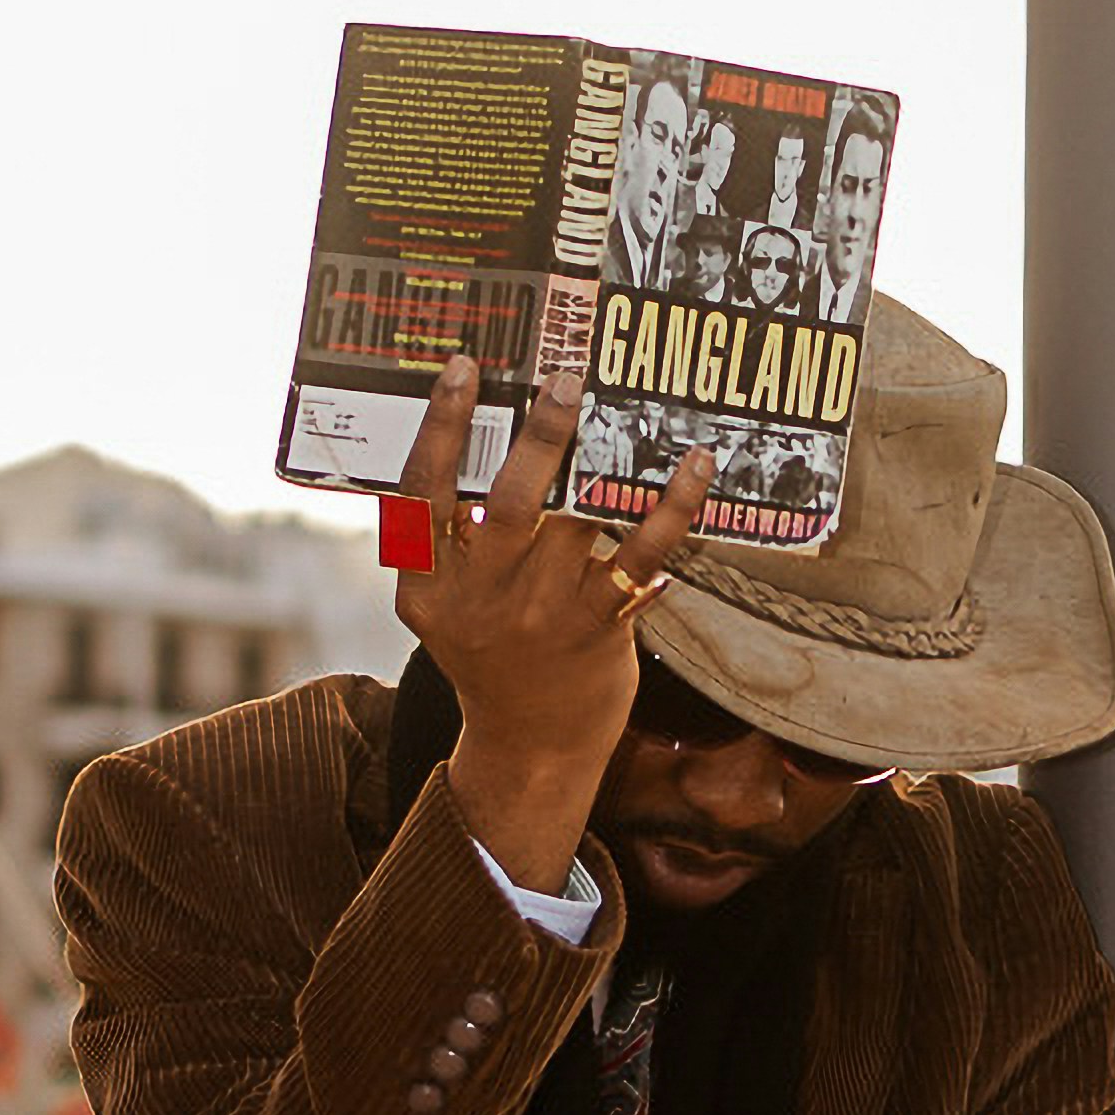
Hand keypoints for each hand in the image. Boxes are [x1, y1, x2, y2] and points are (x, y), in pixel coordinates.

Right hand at [390, 357, 714, 892]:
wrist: (532, 747)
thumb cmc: (491, 657)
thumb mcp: (443, 608)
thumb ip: (446, 544)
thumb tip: (477, 442)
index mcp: (428, 588)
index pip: (421, 496)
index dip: (439, 427)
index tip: (462, 367)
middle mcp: (480, 601)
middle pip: (508, 502)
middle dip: (539, 435)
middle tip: (566, 379)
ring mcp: (540, 617)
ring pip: (576, 521)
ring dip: (604, 459)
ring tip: (628, 408)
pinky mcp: (597, 629)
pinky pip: (640, 556)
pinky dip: (670, 508)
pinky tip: (693, 467)